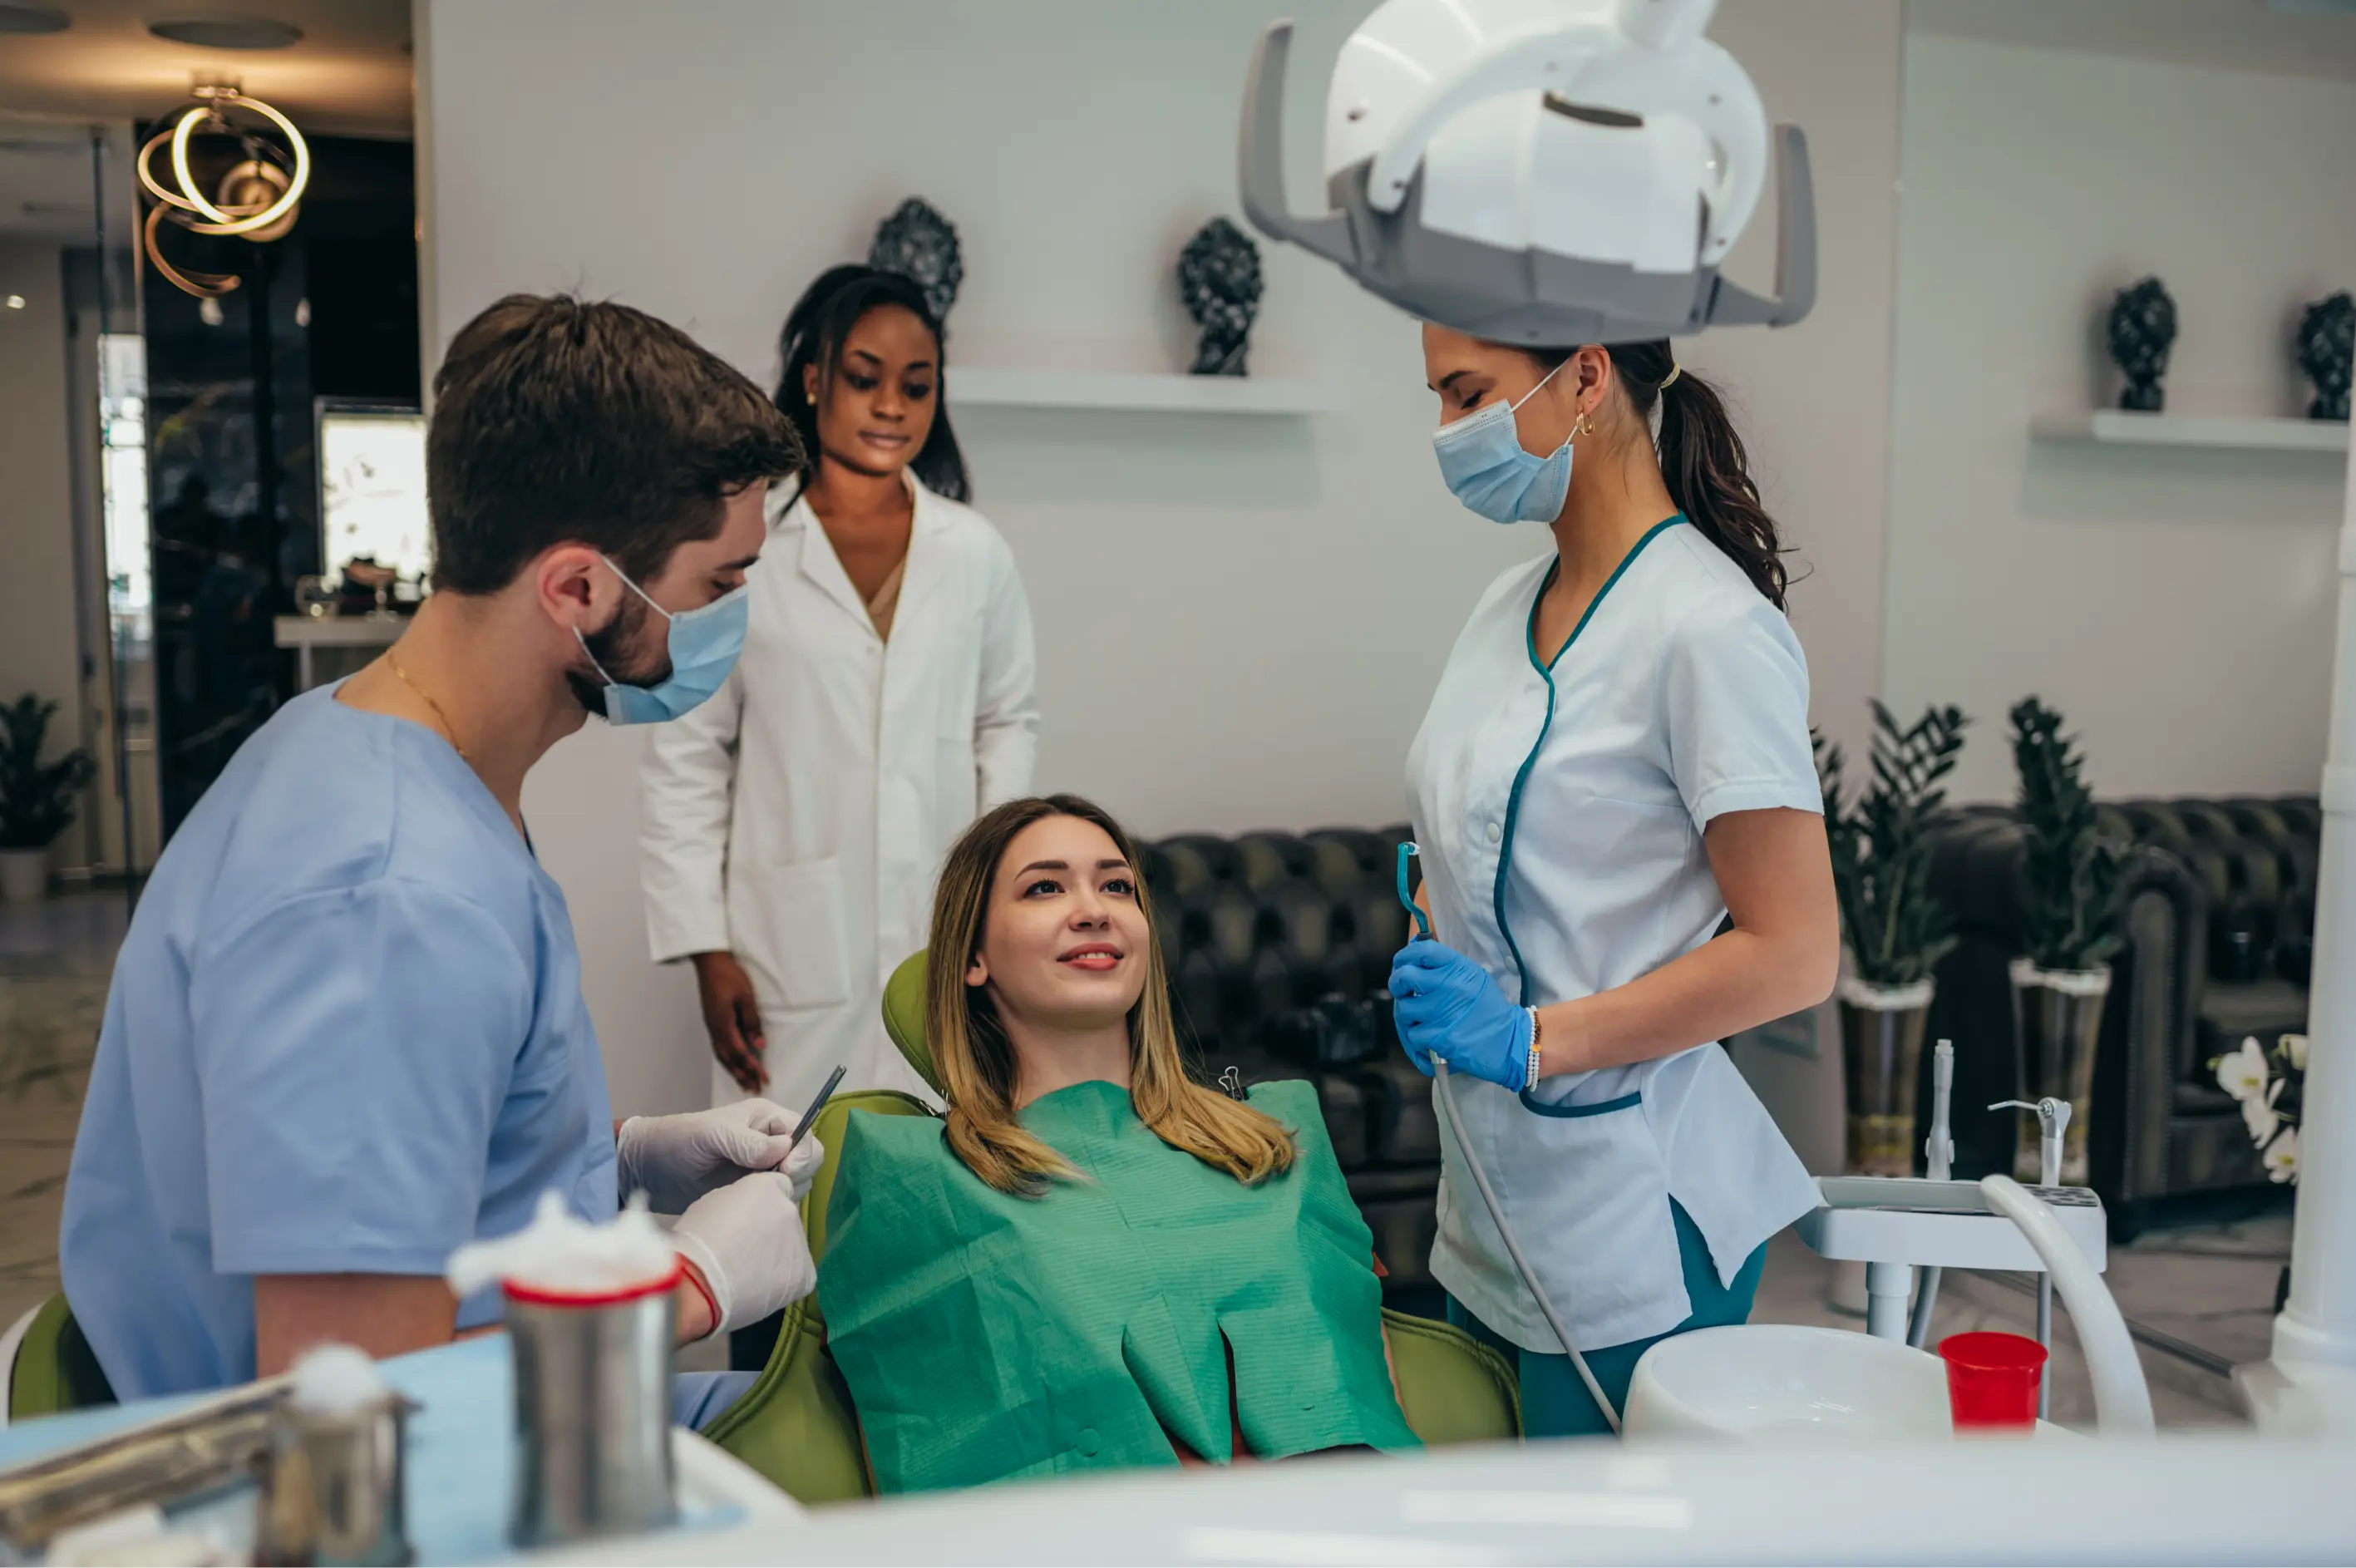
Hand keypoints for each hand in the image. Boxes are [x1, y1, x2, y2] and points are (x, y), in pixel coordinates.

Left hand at [616, 1100, 824, 1214]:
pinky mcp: (752, 1194)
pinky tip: (751, 1208)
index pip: (804, 1131)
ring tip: (754, 1195)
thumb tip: (785, 1148)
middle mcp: (771, 1143)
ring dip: (784, 1191)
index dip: (802, 1151)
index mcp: (766, 1120)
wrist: (648, 1171)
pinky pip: (778, 1201)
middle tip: (771, 1184)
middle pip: (808, 1158)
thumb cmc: (677, 1141)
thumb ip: (747, 1142)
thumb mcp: (712, 1135)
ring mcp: (763, 1171)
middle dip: (798, 1172)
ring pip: (798, 1182)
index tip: (786, 1169)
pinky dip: (772, 1206)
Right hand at [668, 1169, 816, 1338]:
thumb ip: (740, 1201)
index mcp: (767, 1186)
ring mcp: (800, 1242)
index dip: (761, 1207)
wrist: (698, 1281)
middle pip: (785, 1219)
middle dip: (770, 1233)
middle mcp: (790, 1209)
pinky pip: (795, 1277)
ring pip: (791, 1249)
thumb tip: (748, 1211)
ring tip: (746, 1275)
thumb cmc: (694, 1242)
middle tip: (743, 1252)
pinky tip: (756, 1289)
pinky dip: (780, 1284)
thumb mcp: (713, 1202)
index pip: (777, 1188)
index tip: (746, 1223)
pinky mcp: (804, 1275)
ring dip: (775, 1258)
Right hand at [693, 951, 767, 1093]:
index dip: (752, 1067)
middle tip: (754, 1089)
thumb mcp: (746, 997)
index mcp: (723, 1024)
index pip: (740, 1052)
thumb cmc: (729, 976)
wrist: (710, 962)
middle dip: (742, 1075)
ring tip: (744, 1083)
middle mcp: (714, 1029)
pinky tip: (732, 1063)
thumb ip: (752, 1022)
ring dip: (733, 1070)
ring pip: (722, 1055)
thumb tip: (759, 1045)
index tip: (763, 1079)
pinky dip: (727, 1059)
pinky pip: (718, 1047)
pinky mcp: (711, 1022)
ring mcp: (711, 1026)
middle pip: (729, 1059)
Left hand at [1388, 940, 1532, 1090]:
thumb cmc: (1488, 1009)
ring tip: (1421, 1020)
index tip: (1401, 964)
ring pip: (1404, 1009)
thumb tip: (1413, 958)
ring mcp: (1442, 1012)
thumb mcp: (1473, 978)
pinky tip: (1431, 1039)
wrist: (1509, 1042)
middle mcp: (1449, 985)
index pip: (1421, 950)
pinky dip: (1418, 1039)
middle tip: (1403, 991)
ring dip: (1408, 1016)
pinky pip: (1413, 1035)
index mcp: (1458, 967)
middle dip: (1397, 984)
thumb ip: (1446, 968)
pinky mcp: (1439, 1037)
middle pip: (1404, 977)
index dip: (1405, 956)